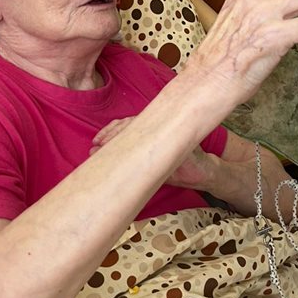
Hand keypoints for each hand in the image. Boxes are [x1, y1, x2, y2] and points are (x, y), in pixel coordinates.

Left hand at [91, 117, 215, 189]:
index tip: (95, 142)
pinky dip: (138, 142)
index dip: (110, 130)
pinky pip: (154, 138)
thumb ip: (138, 160)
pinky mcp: (174, 140)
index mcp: (152, 129)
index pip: (127, 124)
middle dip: (110, 134)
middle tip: (95, 146)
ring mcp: (167, 130)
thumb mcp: (155, 164)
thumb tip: (110, 166)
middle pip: (129, 124)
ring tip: (102, 148)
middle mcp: (158, 125)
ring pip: (137, 127)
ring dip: (117, 137)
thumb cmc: (179, 168)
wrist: (202, 173)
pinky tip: (127, 152)